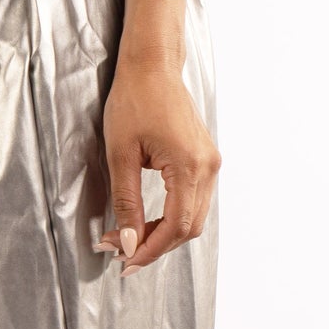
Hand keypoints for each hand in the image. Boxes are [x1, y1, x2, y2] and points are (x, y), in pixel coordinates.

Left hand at [93, 54, 219, 274]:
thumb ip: (126, 202)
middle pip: (188, 227)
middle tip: (119, 252)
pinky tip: (145, 222)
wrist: (153, 66)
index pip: (176, 226)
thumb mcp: (121, 155)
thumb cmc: (134, 100)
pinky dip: (170, 218)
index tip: (125, 262)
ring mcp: (209, 163)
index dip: (150, 250)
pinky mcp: (204, 160)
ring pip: (192, 217)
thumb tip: (129, 241)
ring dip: (161, 234)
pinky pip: (193, 201)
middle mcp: (207, 167)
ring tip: (127, 238)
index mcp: (189, 166)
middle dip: (153, 245)